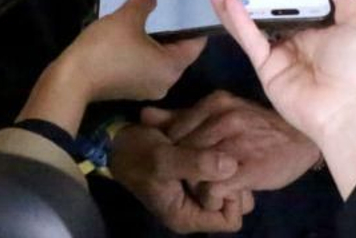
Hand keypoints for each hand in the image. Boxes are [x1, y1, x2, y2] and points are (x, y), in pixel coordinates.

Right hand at [18, 0, 204, 133]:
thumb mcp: (127, 17)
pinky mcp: (131, 89)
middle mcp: (166, 82)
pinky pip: (146, 65)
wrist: (72, 80)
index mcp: (172, 67)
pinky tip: (132, 33)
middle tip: (171, 6)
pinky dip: (143, 50)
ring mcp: (147, 88)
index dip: (195, 22)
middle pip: (179, 51)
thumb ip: (145, 2)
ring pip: (161, 58)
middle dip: (174, 29)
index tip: (192, 4)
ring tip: (149, 16)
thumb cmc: (106, 49)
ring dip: (156, 39)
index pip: (196, 43)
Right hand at [110, 120, 248, 233]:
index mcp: (187, 215)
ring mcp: (198, 190)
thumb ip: (194, 164)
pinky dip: (219, 151)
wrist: (118, 139)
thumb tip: (230, 165)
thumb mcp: (161, 159)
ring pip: (232, 181)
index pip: (231, 220)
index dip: (231, 197)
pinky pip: (222, 166)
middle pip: (237, 202)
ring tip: (212, 144)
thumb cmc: (136, 154)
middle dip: (232, 177)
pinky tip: (208, 137)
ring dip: (226, 160)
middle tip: (219, 155)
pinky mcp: (198, 172)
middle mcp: (196, 207)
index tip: (219, 171)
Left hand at [147, 92, 319, 201]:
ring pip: (194, 172)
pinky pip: (212, 190)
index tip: (179, 162)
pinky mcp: (246, 169)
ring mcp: (235, 144)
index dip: (172, 150)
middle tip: (192, 178)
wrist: (302, 140)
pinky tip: (219, 196)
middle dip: (181, 169)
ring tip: (207, 187)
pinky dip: (211, 198)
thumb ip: (183, 115)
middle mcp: (223, 119)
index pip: (174, 130)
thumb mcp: (222, 112)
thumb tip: (144, 115)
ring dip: (195, 185)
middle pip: (181, 151)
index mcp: (215, 103)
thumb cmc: (260, 128)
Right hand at [207, 0, 355, 199]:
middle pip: (265, 14)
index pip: (291, 5)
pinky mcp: (265, 69)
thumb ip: (345, 2)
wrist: (349, 109)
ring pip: (250, 26)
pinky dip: (239, 22)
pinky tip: (228, 2)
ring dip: (231, 6)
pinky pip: (251, 42)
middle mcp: (293, 42)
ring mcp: (277, 56)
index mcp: (315, 31)